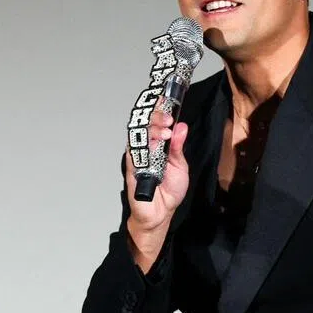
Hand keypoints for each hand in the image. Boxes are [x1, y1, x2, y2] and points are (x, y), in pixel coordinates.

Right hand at [124, 105, 188, 269]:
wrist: (161, 213)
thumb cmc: (169, 191)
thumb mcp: (180, 166)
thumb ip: (178, 147)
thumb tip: (181, 127)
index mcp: (158, 145)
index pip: (157, 122)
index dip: (160, 108)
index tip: (167, 98)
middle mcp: (146, 147)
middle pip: (145, 123)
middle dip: (156, 116)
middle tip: (168, 118)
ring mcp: (138, 156)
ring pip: (139, 134)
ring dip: (151, 128)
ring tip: (165, 130)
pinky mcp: (132, 167)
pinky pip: (134, 152)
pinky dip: (144, 145)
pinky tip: (154, 144)